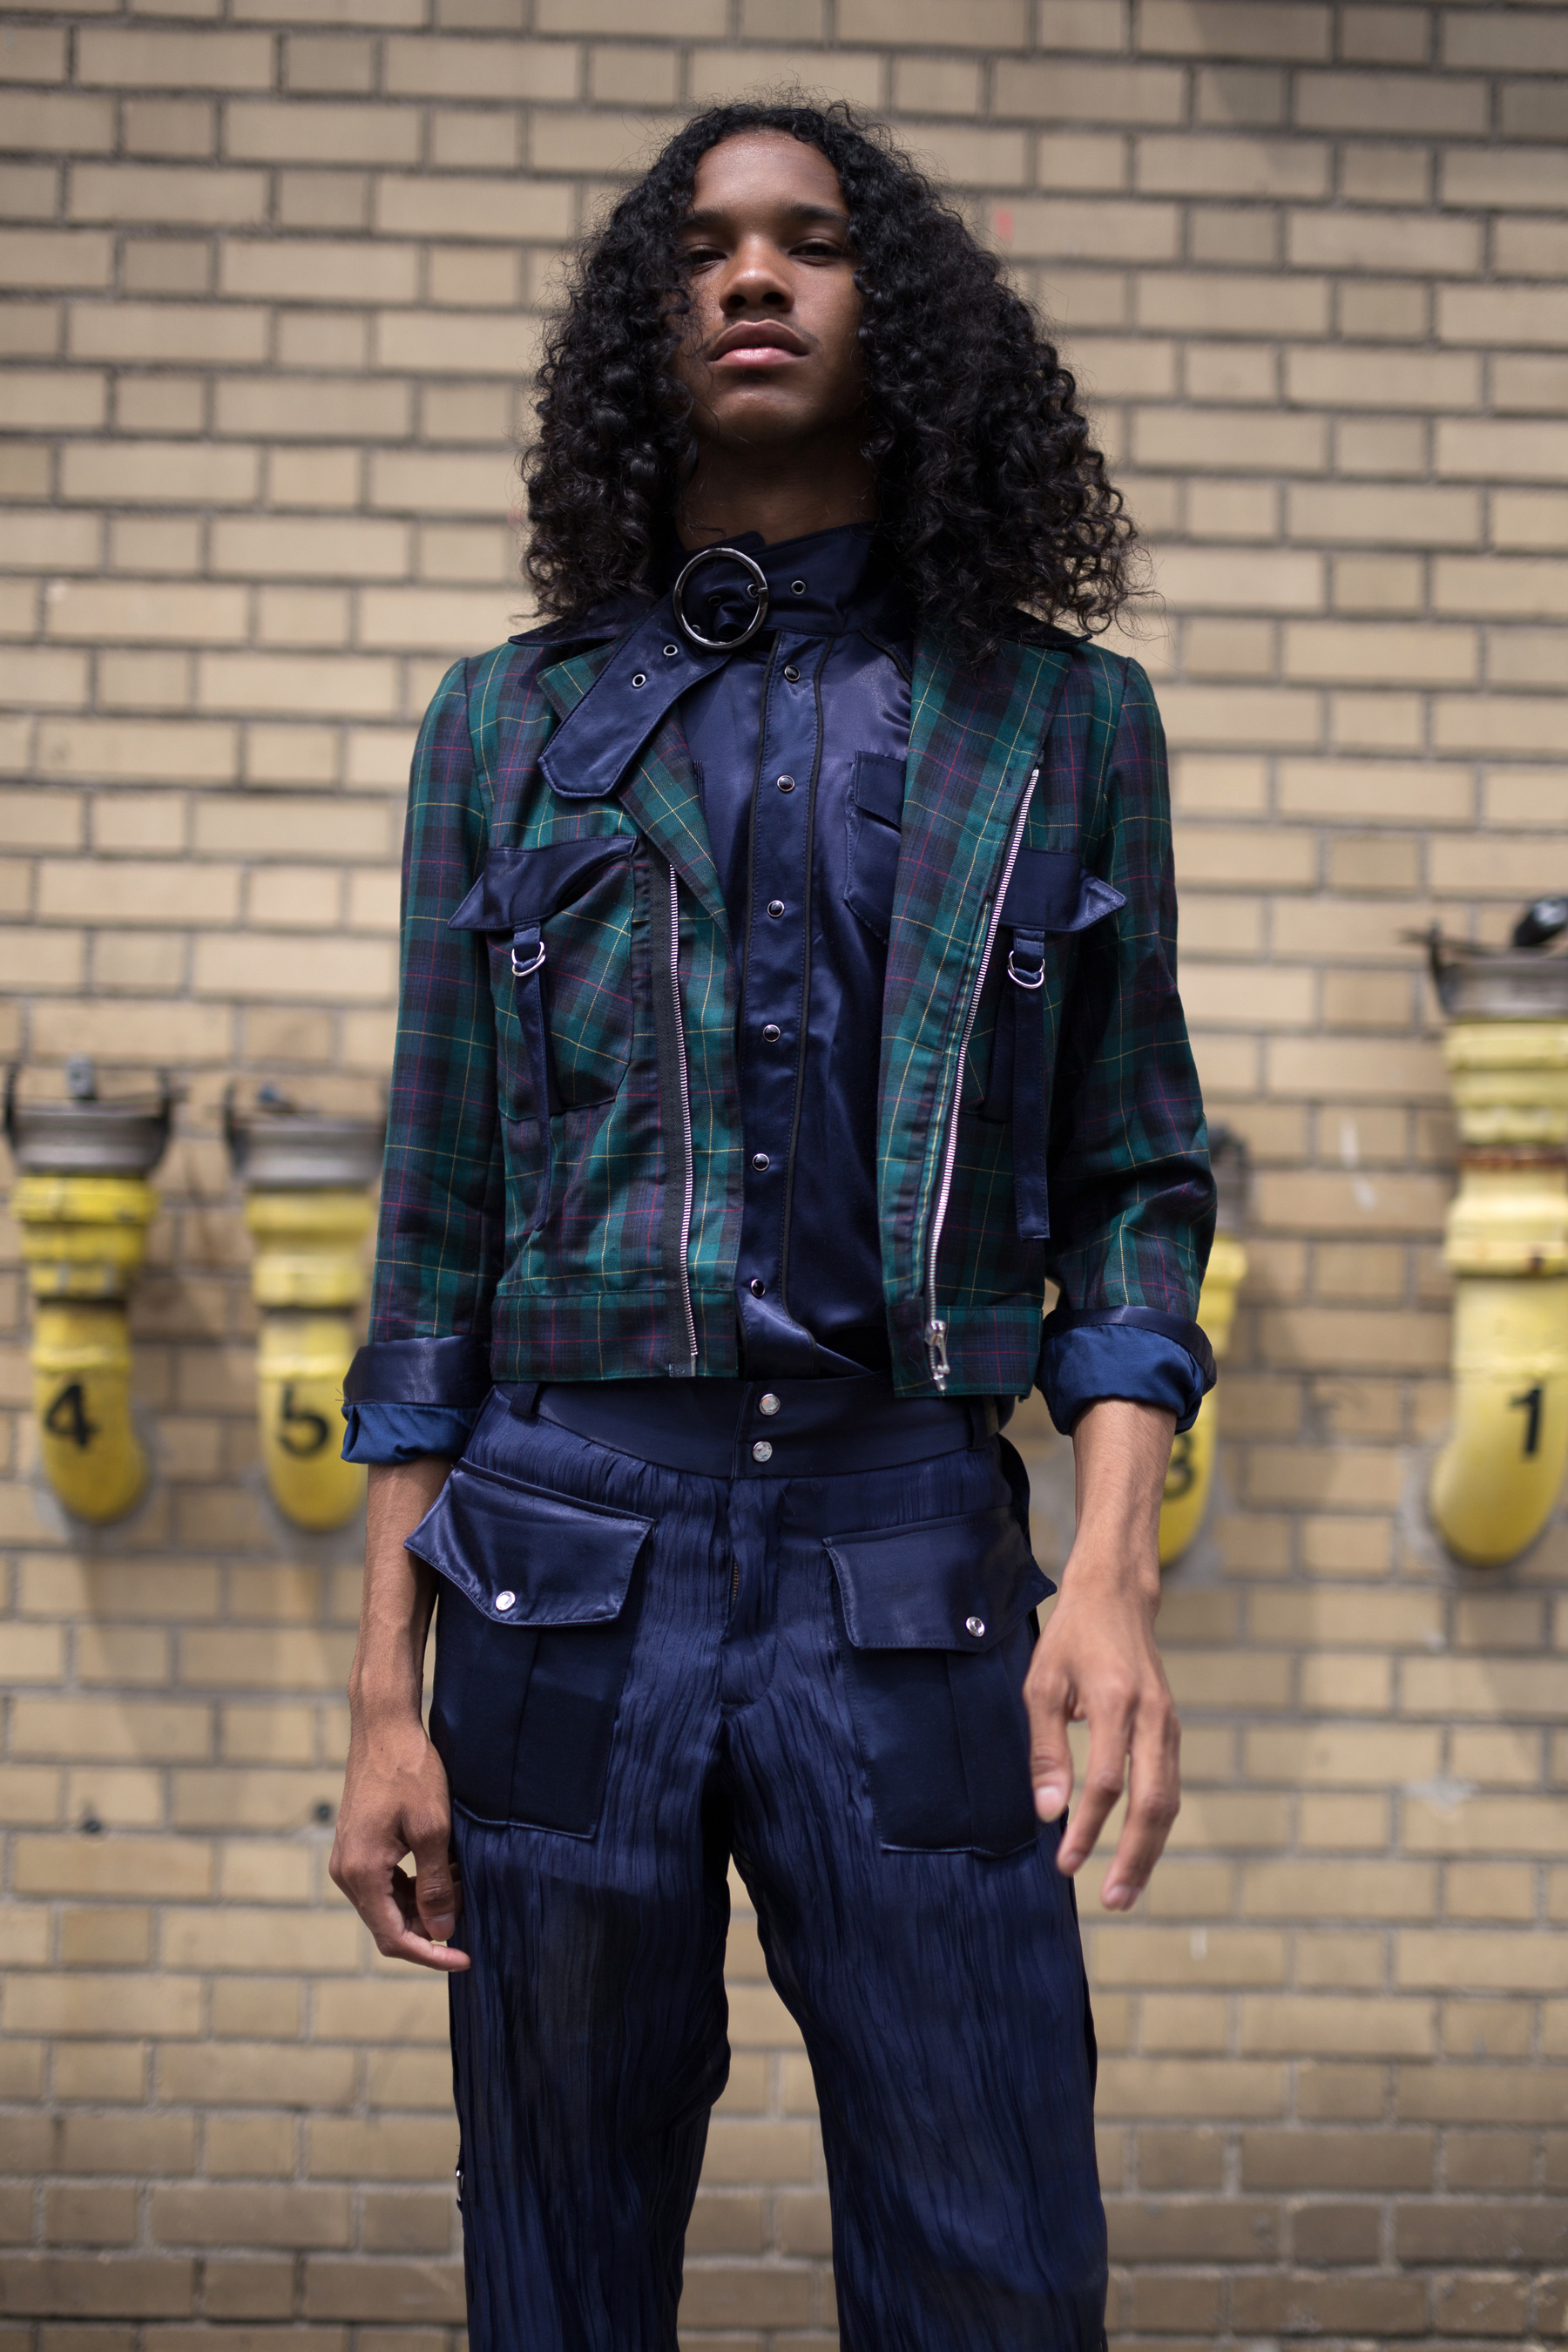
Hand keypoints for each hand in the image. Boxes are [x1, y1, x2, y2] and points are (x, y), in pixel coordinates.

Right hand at [329, 1710, 470, 1971]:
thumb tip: (442, 1932)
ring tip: (461, 1886)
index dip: (431, 1955)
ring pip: (388, 1905)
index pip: (394, 1937)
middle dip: (430, 1929)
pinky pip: (384, 1884)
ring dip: (424, 1906)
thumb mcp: (433, 1829)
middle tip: (468, 1914)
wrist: (384, 1729)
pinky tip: (444, 1871)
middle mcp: (346, 1873)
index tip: (464, 1959)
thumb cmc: (410, 1773)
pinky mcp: (357, 1847)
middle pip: (388, 1925)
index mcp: (361, 1873)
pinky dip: (414, 1887)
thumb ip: (436, 1885)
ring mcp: (348, 1859)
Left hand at [1023, 1564, 1179, 1909]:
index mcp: (1117, 1702)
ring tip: (1126, 1890)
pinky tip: (1137, 1850)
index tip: (1066, 1861)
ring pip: (1169, 1800)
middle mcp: (1153, 1716)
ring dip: (1150, 1850)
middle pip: (1153, 1802)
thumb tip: (1048, 1811)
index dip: (1087, 1828)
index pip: (1107, 1782)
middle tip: (1112, 1899)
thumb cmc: (1072, 1639)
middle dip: (1133, 1856)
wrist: (1117, 1597)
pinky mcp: (1172, 1729)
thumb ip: (1047, 1750)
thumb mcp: (1042, 1684)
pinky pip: (1169, 1786)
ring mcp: (1169, 1724)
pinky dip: (1156, 1824)